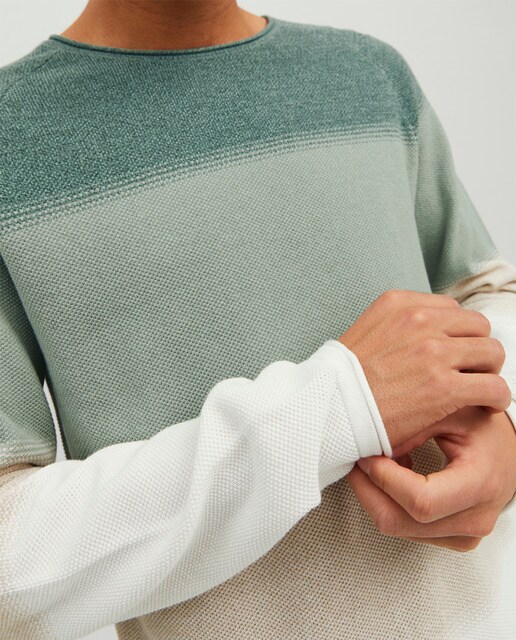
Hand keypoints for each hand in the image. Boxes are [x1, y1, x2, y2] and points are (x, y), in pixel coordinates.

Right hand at [337, 289, 511, 450]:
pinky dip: (497, 397)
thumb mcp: (365, 331)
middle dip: (475, 350)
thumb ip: (398, 324)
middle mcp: (419, 320)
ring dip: (488, 372)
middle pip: (477, 327)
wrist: (329, 410)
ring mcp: (434, 352)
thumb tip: (427, 332)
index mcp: (399, 303)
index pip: (451, 309)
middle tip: (467, 372)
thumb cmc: (343, 380)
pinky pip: (494, 386)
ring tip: (478, 389)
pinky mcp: (445, 387)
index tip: (451, 354)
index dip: (455, 334)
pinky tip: (487, 405)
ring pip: (491, 353)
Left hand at [346, 406, 515, 550]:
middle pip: (400, 521)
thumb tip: (371, 445)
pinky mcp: (456, 539)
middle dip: (368, 490)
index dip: (384, 479)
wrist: (509, 449)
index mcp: (481, 483)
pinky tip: (392, 480)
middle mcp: (476, 517)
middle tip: (356, 461)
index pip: (420, 501)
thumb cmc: (483, 427)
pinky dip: (390, 505)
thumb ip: (413, 425)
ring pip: (398, 528)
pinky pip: (408, 530)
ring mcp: (466, 534)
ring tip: (373, 465)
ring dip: (376, 497)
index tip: (367, 456)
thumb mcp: (452, 412)